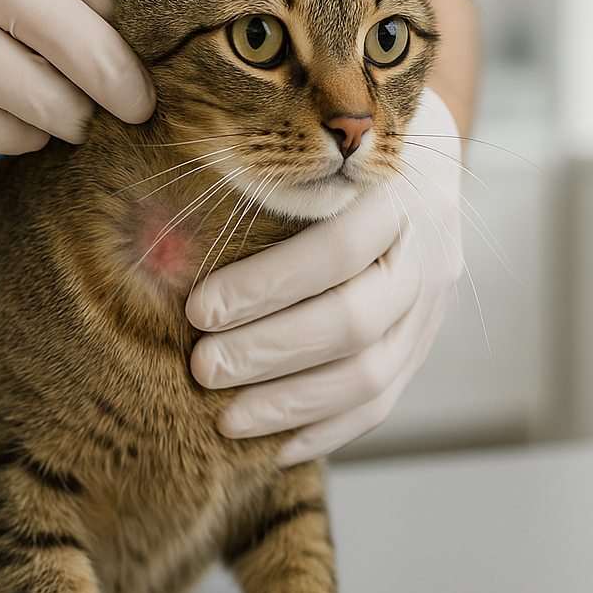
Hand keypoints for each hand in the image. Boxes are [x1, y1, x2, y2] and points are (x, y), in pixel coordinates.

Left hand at [186, 90, 464, 464]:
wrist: (418, 168)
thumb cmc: (337, 155)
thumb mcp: (312, 146)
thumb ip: (262, 182)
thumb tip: (160, 229)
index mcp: (399, 196)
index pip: (336, 250)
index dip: (264, 286)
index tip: (198, 310)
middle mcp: (427, 256)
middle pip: (352, 321)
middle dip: (268, 353)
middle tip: (203, 368)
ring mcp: (432, 310)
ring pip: (369, 376)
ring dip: (290, 403)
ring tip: (226, 418)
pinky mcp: (422, 348)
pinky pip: (380, 405)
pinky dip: (323, 431)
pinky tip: (273, 446)